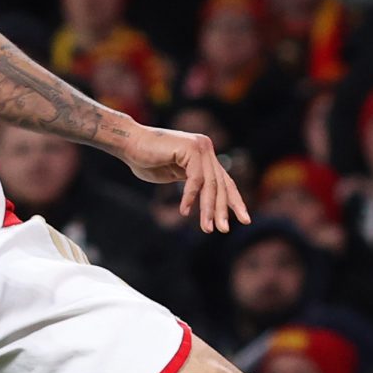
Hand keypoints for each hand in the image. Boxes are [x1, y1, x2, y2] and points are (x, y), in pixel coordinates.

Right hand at [116, 123, 247, 232]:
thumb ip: (191, 183)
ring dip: (208, 209)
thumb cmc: (146, 160)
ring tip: (207, 228)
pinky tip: (184, 211)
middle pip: (221, 184)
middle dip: (223, 209)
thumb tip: (204, 200)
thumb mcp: (174, 175)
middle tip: (224, 229)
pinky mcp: (190, 148)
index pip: (225, 182)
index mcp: (205, 156)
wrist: (128, 143)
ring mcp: (200, 147)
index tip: (244, 220)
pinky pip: (195, 179)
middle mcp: (206, 149)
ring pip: (210, 184)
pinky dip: (190, 197)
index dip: (234, 201)